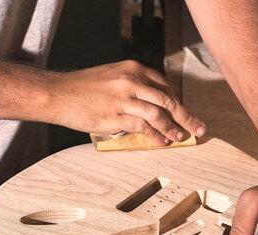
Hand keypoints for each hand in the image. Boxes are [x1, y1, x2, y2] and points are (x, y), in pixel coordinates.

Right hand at [43, 60, 205, 145]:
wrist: (58, 93)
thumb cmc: (83, 88)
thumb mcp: (112, 76)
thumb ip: (133, 86)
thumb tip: (153, 103)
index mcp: (133, 69)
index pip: (165, 86)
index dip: (178, 102)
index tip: (186, 113)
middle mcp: (132, 80)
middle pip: (168, 99)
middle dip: (186, 116)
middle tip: (198, 128)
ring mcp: (124, 97)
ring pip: (158, 114)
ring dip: (173, 128)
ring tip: (180, 138)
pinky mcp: (116, 114)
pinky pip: (143, 126)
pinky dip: (155, 135)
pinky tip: (162, 142)